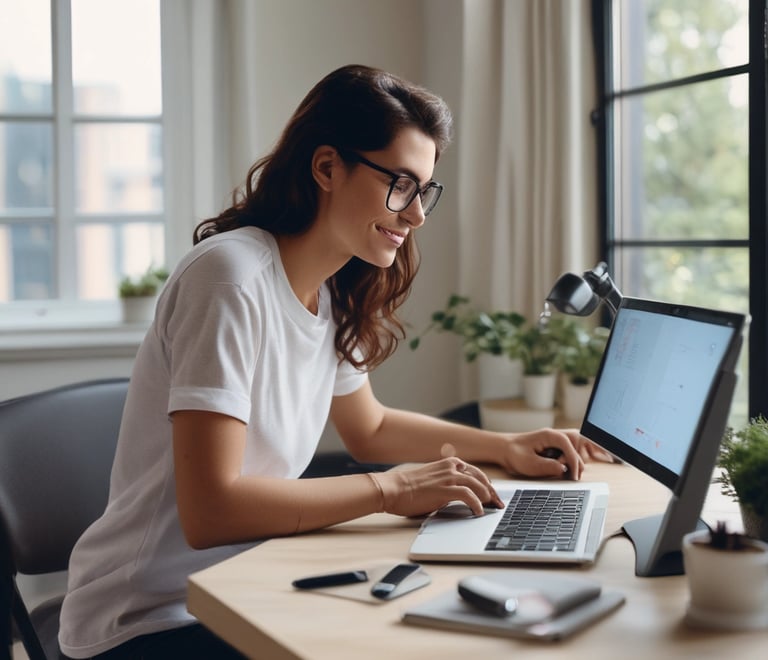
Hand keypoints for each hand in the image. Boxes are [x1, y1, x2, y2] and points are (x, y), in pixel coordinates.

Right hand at [372, 457, 503, 517]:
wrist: (394, 489)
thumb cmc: (410, 487)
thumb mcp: (433, 478)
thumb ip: (448, 482)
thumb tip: (463, 495)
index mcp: (449, 463)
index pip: (476, 472)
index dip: (487, 485)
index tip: (493, 496)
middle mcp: (452, 467)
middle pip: (481, 478)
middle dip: (492, 492)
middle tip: (498, 504)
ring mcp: (449, 477)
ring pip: (478, 485)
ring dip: (487, 498)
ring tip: (490, 509)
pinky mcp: (445, 489)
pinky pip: (469, 496)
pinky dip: (477, 505)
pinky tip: (478, 512)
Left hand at [499, 428, 610, 479]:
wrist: (503, 450)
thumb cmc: (513, 453)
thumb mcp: (529, 463)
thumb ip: (547, 466)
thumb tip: (564, 469)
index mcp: (549, 435)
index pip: (569, 445)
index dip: (573, 461)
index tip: (574, 476)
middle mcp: (555, 436)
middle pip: (576, 447)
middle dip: (574, 462)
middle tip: (565, 474)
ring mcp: (555, 442)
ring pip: (574, 452)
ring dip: (570, 463)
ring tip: (557, 471)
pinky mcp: (555, 449)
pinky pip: (567, 456)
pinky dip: (566, 464)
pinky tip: (555, 469)